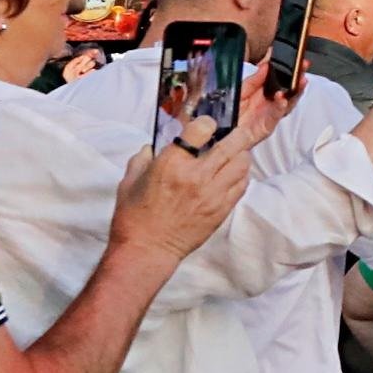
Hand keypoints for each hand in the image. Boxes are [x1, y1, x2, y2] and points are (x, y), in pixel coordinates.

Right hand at [111, 119, 257, 261]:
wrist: (147, 249)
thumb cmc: (134, 216)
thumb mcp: (130, 180)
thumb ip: (143, 158)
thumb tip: (153, 146)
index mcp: (172, 163)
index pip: (202, 129)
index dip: (207, 123)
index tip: (206, 125)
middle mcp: (197, 176)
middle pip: (232, 144)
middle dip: (237, 133)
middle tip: (236, 131)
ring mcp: (213, 193)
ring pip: (242, 164)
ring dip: (241, 154)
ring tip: (235, 153)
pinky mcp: (222, 209)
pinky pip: (242, 185)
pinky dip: (241, 175)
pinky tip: (233, 174)